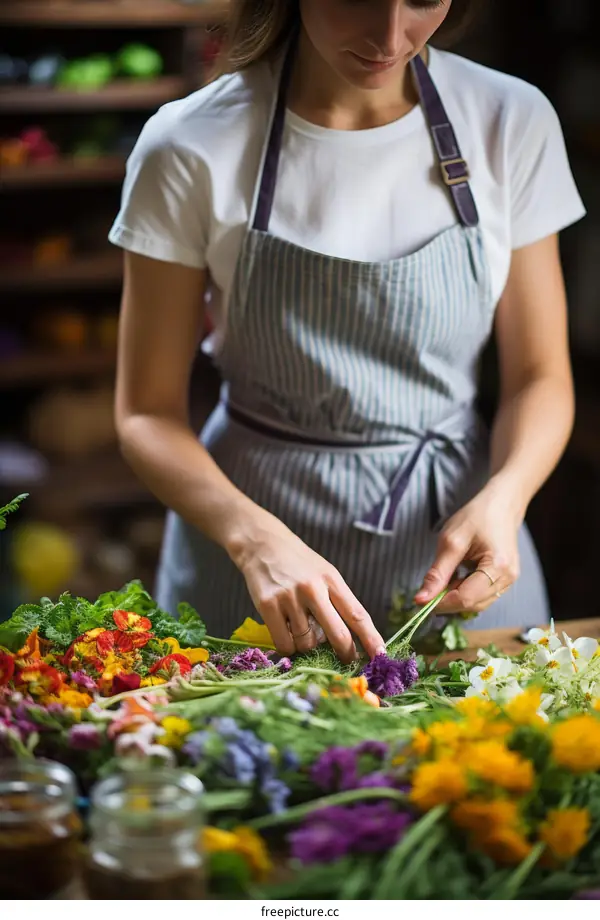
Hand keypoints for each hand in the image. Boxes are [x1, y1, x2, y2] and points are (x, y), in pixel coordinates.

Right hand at [230, 513, 385, 662]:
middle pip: (338, 634)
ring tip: (301, 628)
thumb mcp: (324, 573)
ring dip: (307, 645)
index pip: (357, 614)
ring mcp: (289, 598)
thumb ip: (337, 601)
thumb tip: (351, 640)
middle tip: (346, 659)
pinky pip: (284, 644)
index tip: (381, 656)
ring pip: (307, 643)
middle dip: (345, 653)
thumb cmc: (298, 563)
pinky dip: (288, 647)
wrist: (262, 544)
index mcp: (331, 579)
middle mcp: (313, 588)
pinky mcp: (268, 606)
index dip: (371, 638)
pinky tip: (286, 634)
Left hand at [413, 482, 522, 615]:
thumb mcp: (451, 541)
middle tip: (429, 588)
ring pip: (477, 604)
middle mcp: (508, 579)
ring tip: (444, 579)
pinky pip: (482, 596)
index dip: (441, 603)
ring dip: (456, 598)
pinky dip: (465, 592)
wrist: (501, 505)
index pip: (466, 598)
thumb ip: (437, 573)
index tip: (420, 600)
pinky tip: (457, 578)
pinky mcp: (505, 581)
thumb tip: (421, 599)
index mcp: (497, 567)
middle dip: (448, 602)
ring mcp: (509, 581)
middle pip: (472, 605)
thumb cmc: (477, 516)